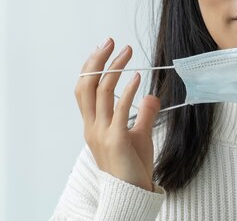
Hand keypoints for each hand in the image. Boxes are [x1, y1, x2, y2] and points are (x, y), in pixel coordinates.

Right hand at [75, 38, 160, 190]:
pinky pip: (120, 110)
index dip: (90, 67)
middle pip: (87, 85)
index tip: (102, 49)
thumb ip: (144, 115)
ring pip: (101, 93)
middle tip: (110, 41)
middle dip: (97, 60)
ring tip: (127, 52)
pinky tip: (137, 77)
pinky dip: (127, 91)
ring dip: (114, 68)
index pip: (83, 89)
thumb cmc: (132, 168)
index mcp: (93, 125)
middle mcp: (92, 127)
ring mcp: (102, 133)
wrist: (131, 194)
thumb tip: (152, 96)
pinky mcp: (116, 140)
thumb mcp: (139, 136)